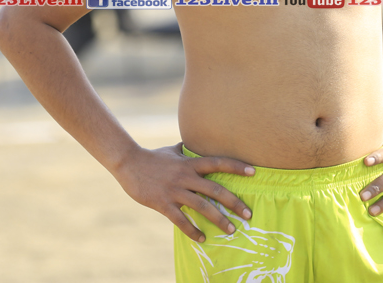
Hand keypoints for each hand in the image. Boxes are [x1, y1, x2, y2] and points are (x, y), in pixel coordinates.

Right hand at [115, 143, 255, 241]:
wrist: (128, 163)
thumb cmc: (152, 157)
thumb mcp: (172, 150)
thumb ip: (186, 149)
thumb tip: (194, 144)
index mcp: (190, 163)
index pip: (218, 163)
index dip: (236, 167)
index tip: (253, 172)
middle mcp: (186, 176)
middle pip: (215, 189)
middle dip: (234, 202)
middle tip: (248, 214)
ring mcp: (175, 190)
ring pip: (202, 206)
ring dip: (218, 219)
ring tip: (231, 230)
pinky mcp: (163, 203)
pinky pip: (180, 220)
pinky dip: (192, 230)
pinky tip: (202, 238)